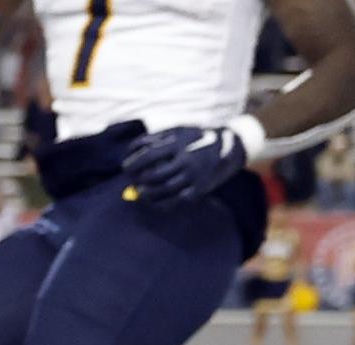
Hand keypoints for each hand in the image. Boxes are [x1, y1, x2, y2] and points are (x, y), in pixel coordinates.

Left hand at [121, 115, 266, 206]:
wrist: (229, 148)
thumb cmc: (196, 138)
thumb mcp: (179, 131)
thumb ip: (156, 138)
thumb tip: (132, 149)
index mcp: (179, 143)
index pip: (149, 155)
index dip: (134, 163)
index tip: (125, 167)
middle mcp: (186, 160)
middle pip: (155, 175)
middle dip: (139, 180)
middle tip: (132, 181)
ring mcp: (193, 176)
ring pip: (164, 190)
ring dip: (148, 194)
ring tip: (140, 192)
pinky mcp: (199, 190)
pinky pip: (176, 201)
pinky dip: (161, 203)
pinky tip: (153, 201)